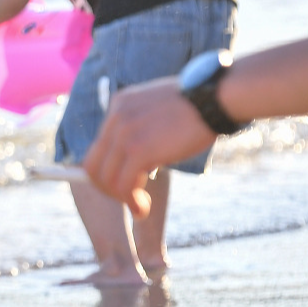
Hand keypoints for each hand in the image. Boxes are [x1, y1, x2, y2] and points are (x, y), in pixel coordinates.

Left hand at [83, 77, 215, 216]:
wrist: (214, 97)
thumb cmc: (198, 107)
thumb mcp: (159, 111)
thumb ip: (143, 129)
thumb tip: (140, 164)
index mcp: (119, 106)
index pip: (99, 148)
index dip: (107, 171)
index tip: (124, 184)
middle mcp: (116, 118)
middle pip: (92, 166)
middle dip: (107, 188)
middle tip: (129, 199)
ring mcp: (125, 134)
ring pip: (105, 179)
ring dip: (120, 199)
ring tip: (139, 207)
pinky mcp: (139, 150)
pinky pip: (124, 185)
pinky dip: (132, 202)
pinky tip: (143, 209)